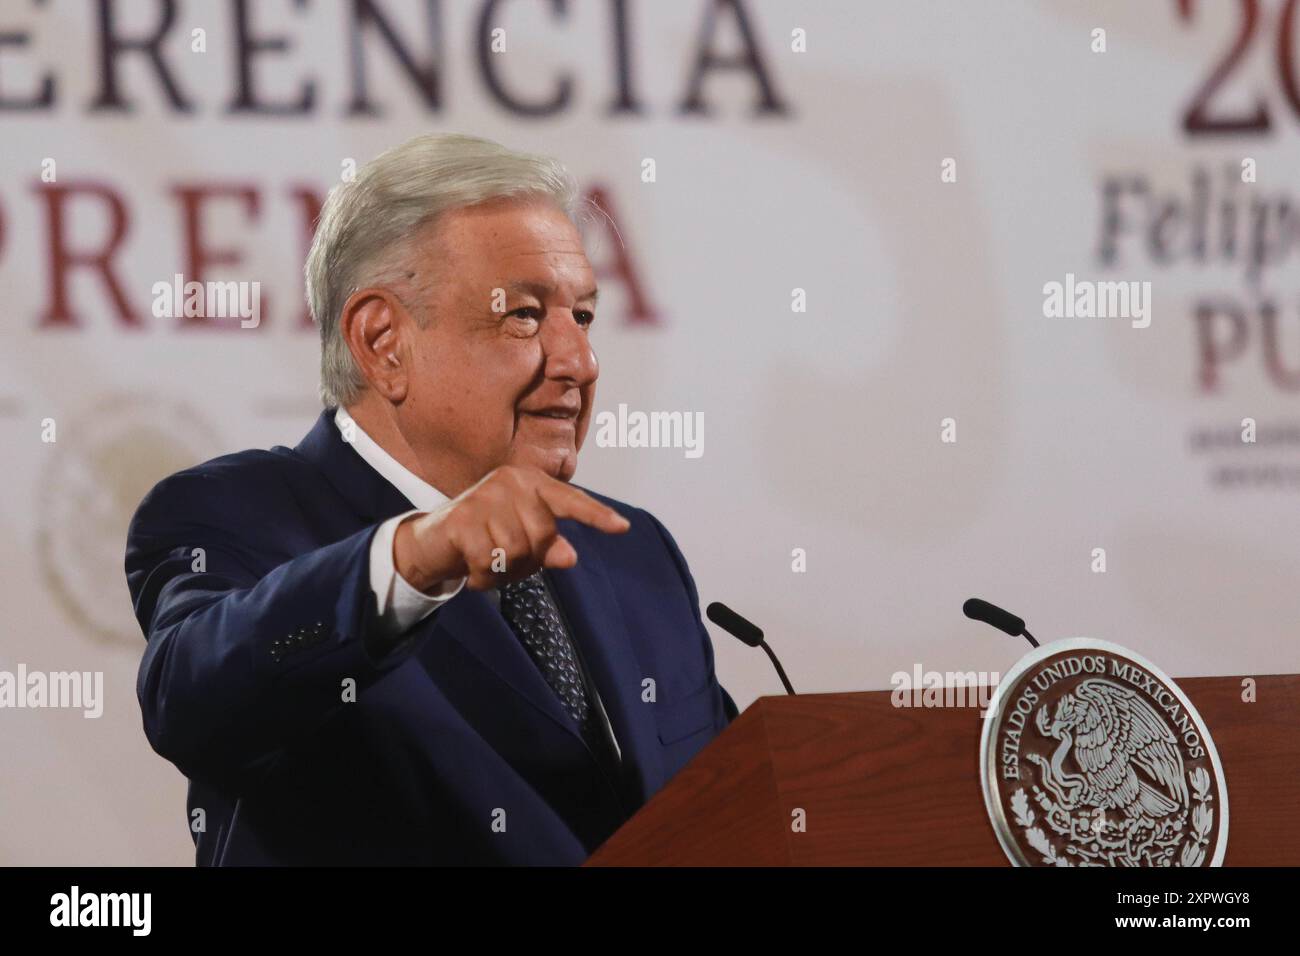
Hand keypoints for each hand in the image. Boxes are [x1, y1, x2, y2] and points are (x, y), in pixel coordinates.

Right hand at [393, 465, 630, 590]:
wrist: (434, 540)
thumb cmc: (488, 536)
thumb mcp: (523, 541)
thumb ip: (550, 546)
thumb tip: (570, 556)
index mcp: (532, 482)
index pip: (570, 500)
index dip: (596, 515)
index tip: (623, 527)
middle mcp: (510, 481)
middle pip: (543, 536)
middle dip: (529, 559)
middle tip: (508, 562)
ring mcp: (484, 496)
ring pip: (517, 551)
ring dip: (504, 571)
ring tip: (488, 562)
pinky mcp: (461, 518)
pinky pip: (490, 562)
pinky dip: (484, 577)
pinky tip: (473, 569)